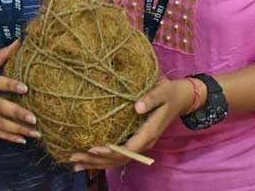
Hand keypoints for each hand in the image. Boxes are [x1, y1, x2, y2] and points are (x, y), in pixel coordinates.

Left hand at [68, 77, 194, 170]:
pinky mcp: (134, 141)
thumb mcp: (163, 91)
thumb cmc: (169, 92)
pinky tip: (86, 161)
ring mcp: (139, 144)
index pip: (129, 147)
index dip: (112, 150)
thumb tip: (137, 106)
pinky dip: (101, 159)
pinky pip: (117, 154)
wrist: (180, 98)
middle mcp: (143, 143)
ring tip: (75, 163)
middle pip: (119, 158)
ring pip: (117, 160)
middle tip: (74, 157)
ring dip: (96, 163)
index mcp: (149, 132)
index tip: (94, 148)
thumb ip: (151, 98)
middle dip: (97, 160)